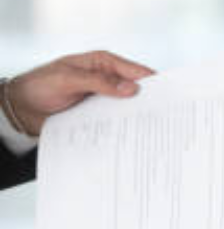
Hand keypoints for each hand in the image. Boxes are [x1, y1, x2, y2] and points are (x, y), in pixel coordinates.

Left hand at [7, 51, 153, 135]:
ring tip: (152, 133)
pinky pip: (117, 121)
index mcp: (103, 63)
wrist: (23, 108)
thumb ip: (99, 82)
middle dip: (149, 104)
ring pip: (129, 108)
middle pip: (137, 91)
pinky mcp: (100, 115)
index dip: (153, 84)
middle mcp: (108, 79)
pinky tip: (133, 138)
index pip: (136, 72)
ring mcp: (105, 98)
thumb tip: (132, 88)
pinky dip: (125, 128)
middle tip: (164, 119)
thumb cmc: (40, 86)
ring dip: (138, 119)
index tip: (168, 98)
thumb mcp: (68, 80)